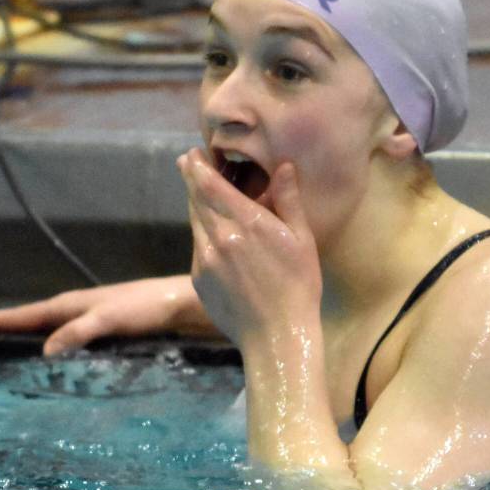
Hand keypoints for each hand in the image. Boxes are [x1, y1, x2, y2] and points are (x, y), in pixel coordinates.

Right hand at [0, 275, 216, 354]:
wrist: (183, 305)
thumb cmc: (146, 308)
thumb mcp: (109, 320)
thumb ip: (78, 333)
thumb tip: (44, 353)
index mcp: (74, 304)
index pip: (29, 314)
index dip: (0, 319)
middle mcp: (81, 309)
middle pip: (37, 319)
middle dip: (10, 326)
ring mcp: (96, 319)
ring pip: (56, 329)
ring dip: (34, 337)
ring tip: (13, 350)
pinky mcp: (112, 331)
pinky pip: (74, 339)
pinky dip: (60, 347)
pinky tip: (63, 361)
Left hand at [177, 148, 321, 344]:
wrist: (276, 336)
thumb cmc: (299, 287)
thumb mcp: (301, 240)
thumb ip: (288, 200)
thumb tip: (283, 166)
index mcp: (246, 223)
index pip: (211, 185)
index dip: (199, 167)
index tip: (192, 153)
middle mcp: (219, 237)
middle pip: (196, 199)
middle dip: (191, 178)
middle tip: (187, 162)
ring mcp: (205, 259)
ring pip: (195, 222)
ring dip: (195, 204)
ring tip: (198, 192)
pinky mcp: (199, 279)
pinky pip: (198, 248)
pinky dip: (203, 234)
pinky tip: (215, 236)